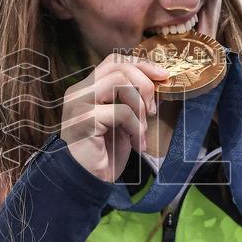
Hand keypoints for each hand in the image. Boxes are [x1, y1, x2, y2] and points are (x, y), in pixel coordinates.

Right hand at [59, 53, 168, 182]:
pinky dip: (136, 128)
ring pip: (120, 82)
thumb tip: (157, 81)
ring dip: (139, 106)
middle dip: (145, 85)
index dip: (141, 64)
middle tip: (153, 110)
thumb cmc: (106, 152)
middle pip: (119, 67)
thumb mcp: (123, 119)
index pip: (114, 61)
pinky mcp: (85, 120)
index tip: (162, 76)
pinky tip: (136, 144)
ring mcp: (79, 104)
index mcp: (87, 88)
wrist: (88, 181)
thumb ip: (131, 98)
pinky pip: (121, 112)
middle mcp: (79, 91)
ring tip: (142, 129)